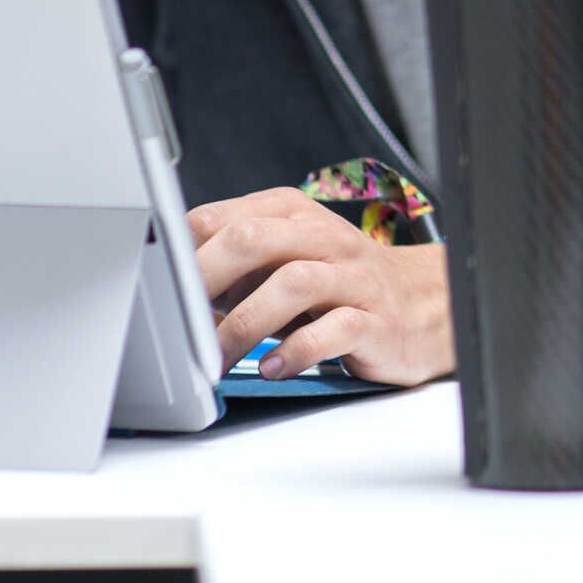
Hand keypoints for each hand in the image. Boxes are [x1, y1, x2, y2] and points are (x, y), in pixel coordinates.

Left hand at [189, 188, 451, 384]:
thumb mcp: (285, 262)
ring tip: (217, 359)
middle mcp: (323, 238)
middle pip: (254, 240)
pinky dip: (298, 351)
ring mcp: (352, 278)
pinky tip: (274, 367)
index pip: (223, 218)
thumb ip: (236, 267)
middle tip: (176, 322)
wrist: (426, 304)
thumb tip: (171, 290)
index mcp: (292, 215)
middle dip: (205, 280)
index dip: (183, 253)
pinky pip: (334, 330)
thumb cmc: (341, 286)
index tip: (156, 287)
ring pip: (292, 283)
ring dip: (244, 324)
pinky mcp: (375, 321)